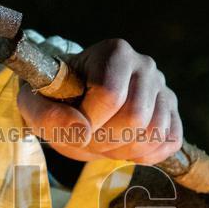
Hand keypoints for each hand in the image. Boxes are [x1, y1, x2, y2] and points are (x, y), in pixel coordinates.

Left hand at [16, 38, 182, 164]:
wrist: (75, 107)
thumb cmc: (55, 100)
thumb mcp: (35, 104)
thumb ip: (46, 115)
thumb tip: (80, 130)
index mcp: (114, 52)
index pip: (110, 95)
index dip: (88, 121)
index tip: (73, 124)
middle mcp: (144, 65)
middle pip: (135, 117)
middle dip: (104, 139)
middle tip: (86, 138)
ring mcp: (163, 90)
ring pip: (154, 133)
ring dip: (121, 150)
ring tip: (102, 140)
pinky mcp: (173, 115)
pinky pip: (168, 142)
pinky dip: (143, 155)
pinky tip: (122, 146)